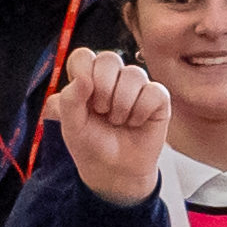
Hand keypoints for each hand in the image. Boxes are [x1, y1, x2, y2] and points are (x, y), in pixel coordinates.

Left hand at [48, 48, 172, 206]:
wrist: (114, 170)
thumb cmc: (91, 144)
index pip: (83, 56)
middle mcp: (112, 78)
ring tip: (118, 121)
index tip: (83, 96)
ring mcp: (136, 86)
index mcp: (87, 79)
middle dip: (103, 88)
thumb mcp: (71, 126)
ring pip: (133, 74)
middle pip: (109, 59)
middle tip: (101, 111)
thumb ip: (69, 101)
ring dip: (121, 104)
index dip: (82, 72)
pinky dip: (140, 112)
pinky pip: (153, 91)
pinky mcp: (158, 98)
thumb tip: (82, 78)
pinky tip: (135, 123)